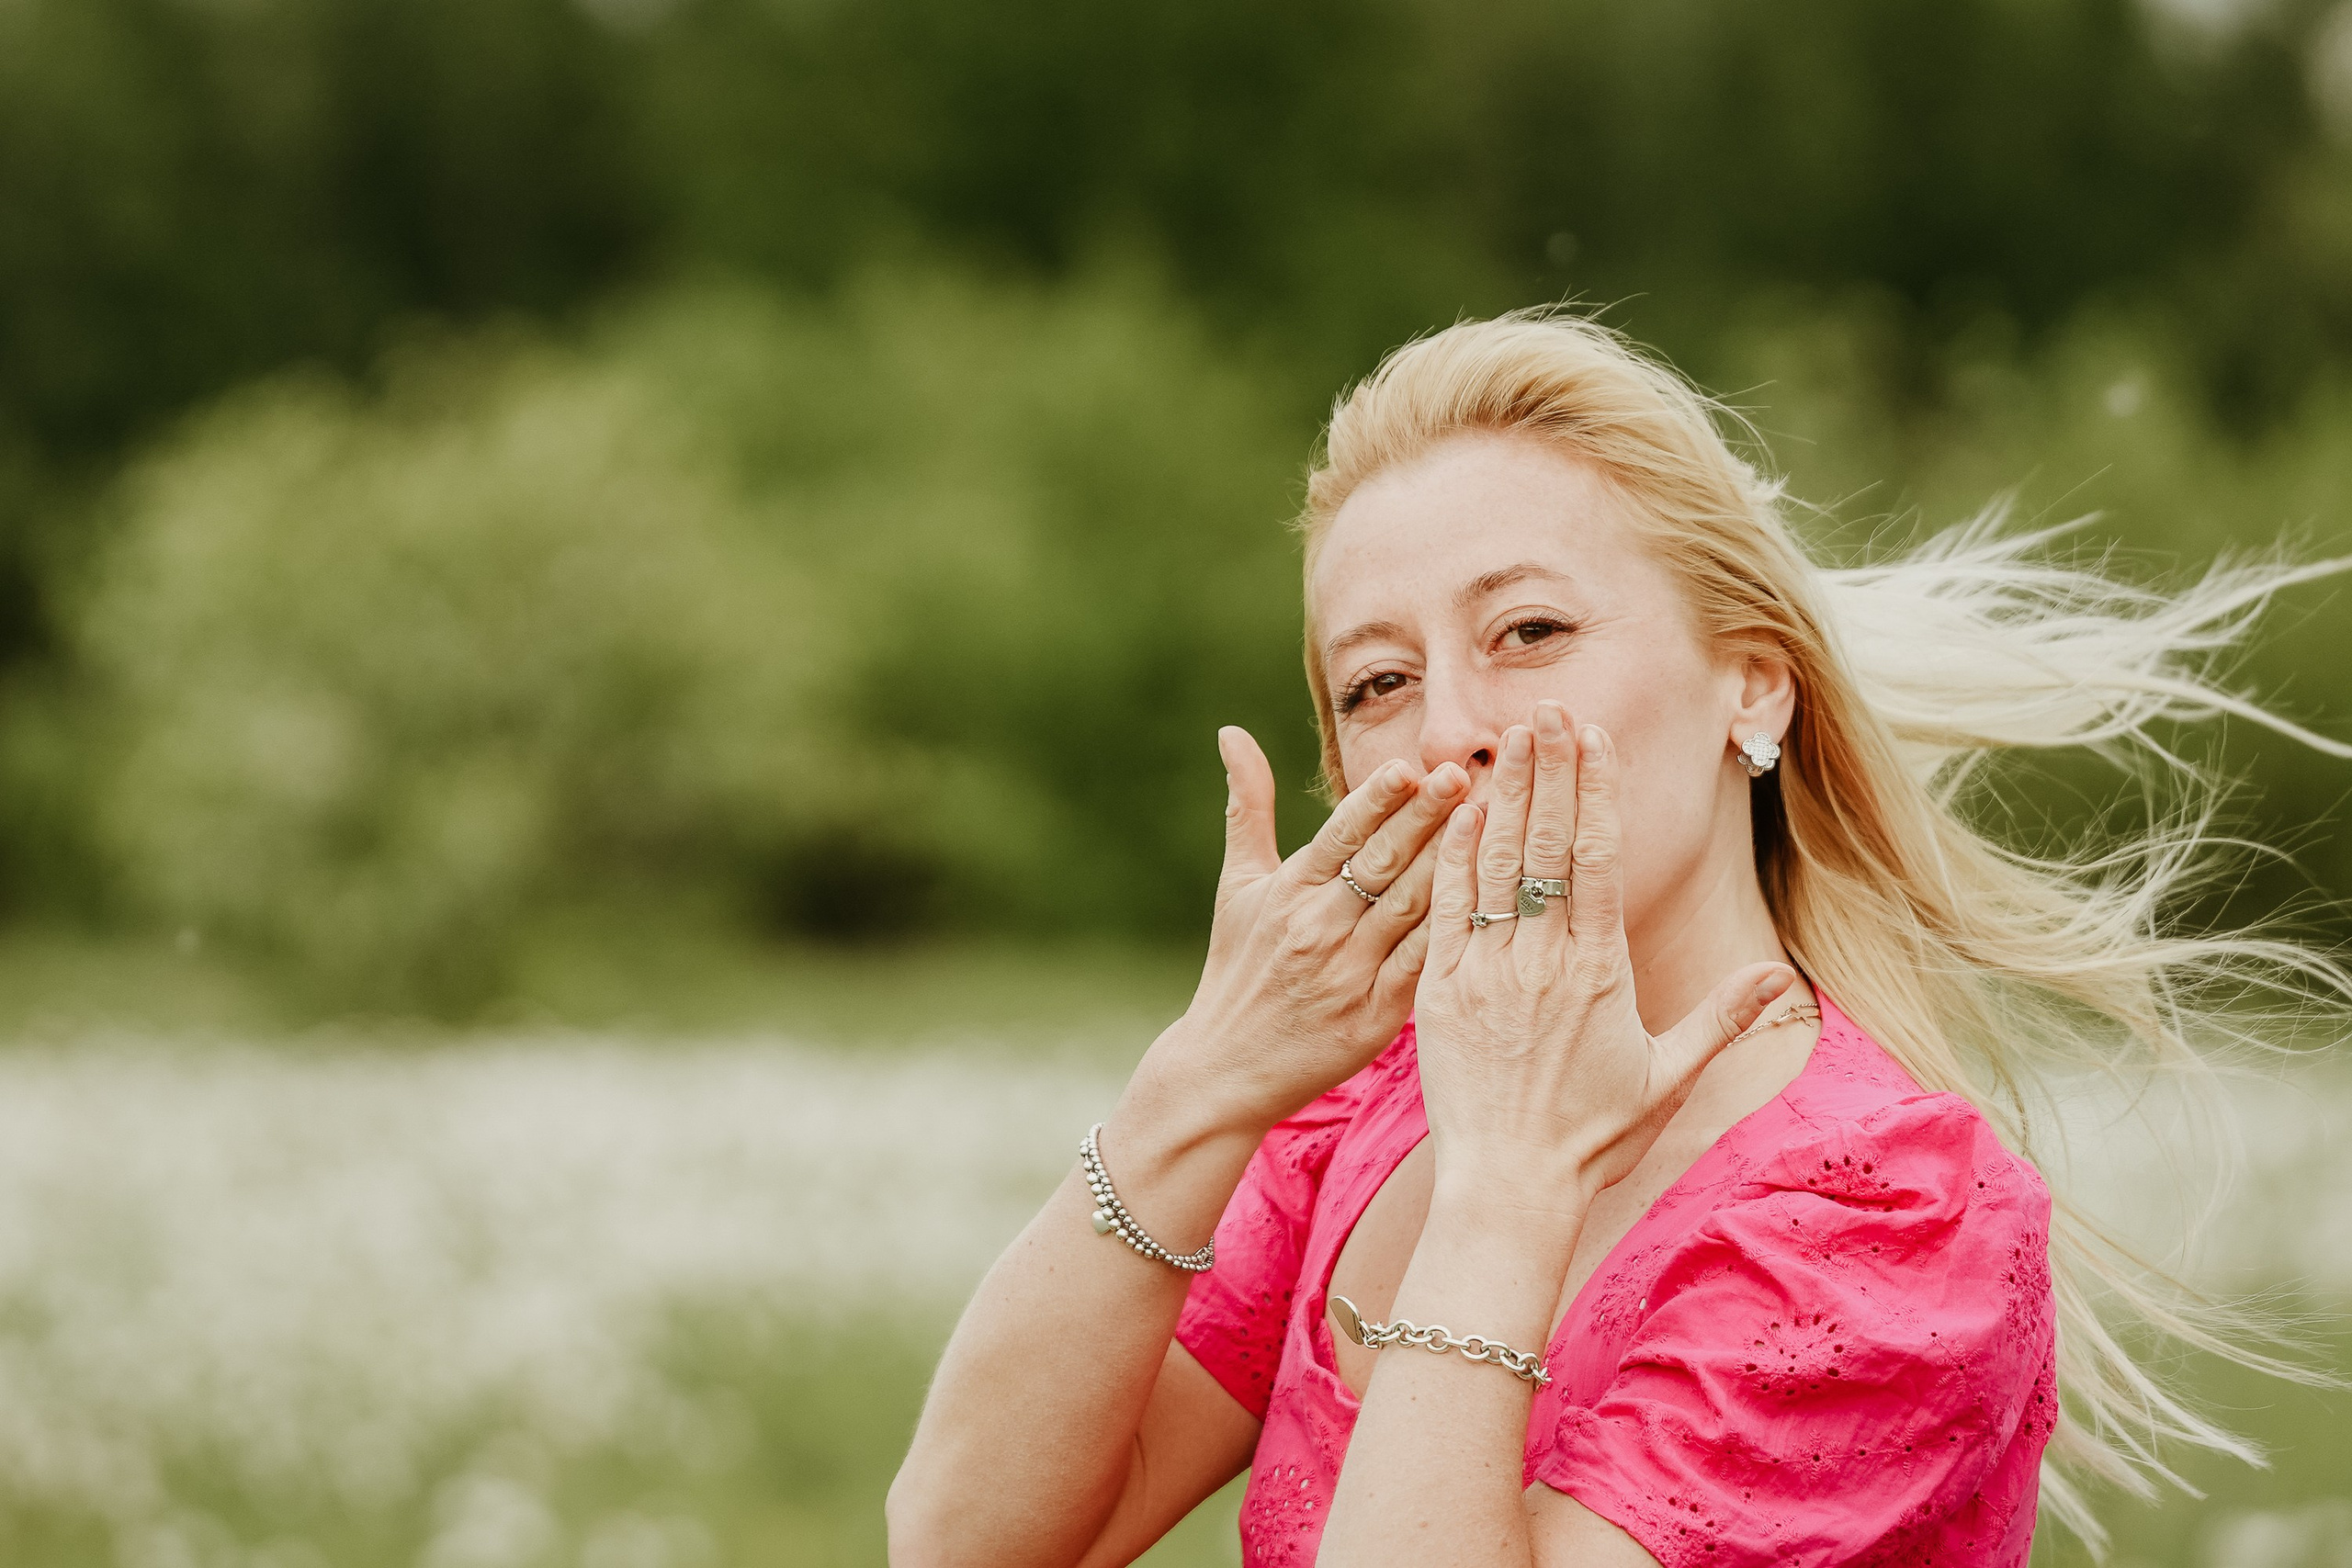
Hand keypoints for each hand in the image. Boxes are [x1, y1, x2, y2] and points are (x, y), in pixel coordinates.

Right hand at [1139, 727, 1467, 1136]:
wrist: (1227, 1069)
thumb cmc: (1238, 967)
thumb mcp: (1239, 884)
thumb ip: (1248, 805)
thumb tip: (1232, 731)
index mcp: (1289, 892)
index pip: (1339, 835)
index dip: (1376, 800)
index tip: (1411, 765)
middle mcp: (1318, 928)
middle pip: (1382, 864)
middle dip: (1425, 818)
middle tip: (1467, 774)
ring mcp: (1349, 972)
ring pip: (1410, 908)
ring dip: (1451, 864)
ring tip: (1492, 822)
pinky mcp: (1375, 1015)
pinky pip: (1424, 964)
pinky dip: (1455, 930)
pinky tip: (1490, 899)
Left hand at [1413, 703, 1794, 1204]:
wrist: (1509, 1188)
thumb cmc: (1592, 1141)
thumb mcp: (1667, 1079)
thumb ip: (1723, 1019)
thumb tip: (1781, 976)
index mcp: (1598, 971)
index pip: (1595, 859)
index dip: (1593, 791)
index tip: (1593, 737)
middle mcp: (1541, 960)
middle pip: (1545, 844)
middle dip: (1549, 770)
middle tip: (1546, 706)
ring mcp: (1486, 972)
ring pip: (1494, 863)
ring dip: (1503, 793)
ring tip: (1509, 735)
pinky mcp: (1438, 991)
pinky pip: (1446, 907)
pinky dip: (1453, 854)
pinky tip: (1459, 809)